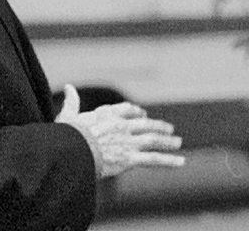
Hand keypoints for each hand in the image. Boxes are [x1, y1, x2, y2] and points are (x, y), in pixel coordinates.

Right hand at [55, 84, 184, 177]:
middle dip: (158, 127)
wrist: (71, 151)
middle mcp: (121, 126)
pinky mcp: (130, 158)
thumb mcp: (68, 116)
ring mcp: (128, 141)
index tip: (143, 114)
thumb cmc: (67, 135)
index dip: (137, 113)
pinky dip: (169, 161)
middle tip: (170, 130)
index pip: (127, 110)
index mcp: (108, 115)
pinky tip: (181, 162)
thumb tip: (69, 86)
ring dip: (167, 141)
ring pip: (153, 140)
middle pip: (145, 124)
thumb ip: (72, 101)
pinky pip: (154, 159)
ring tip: (178, 143)